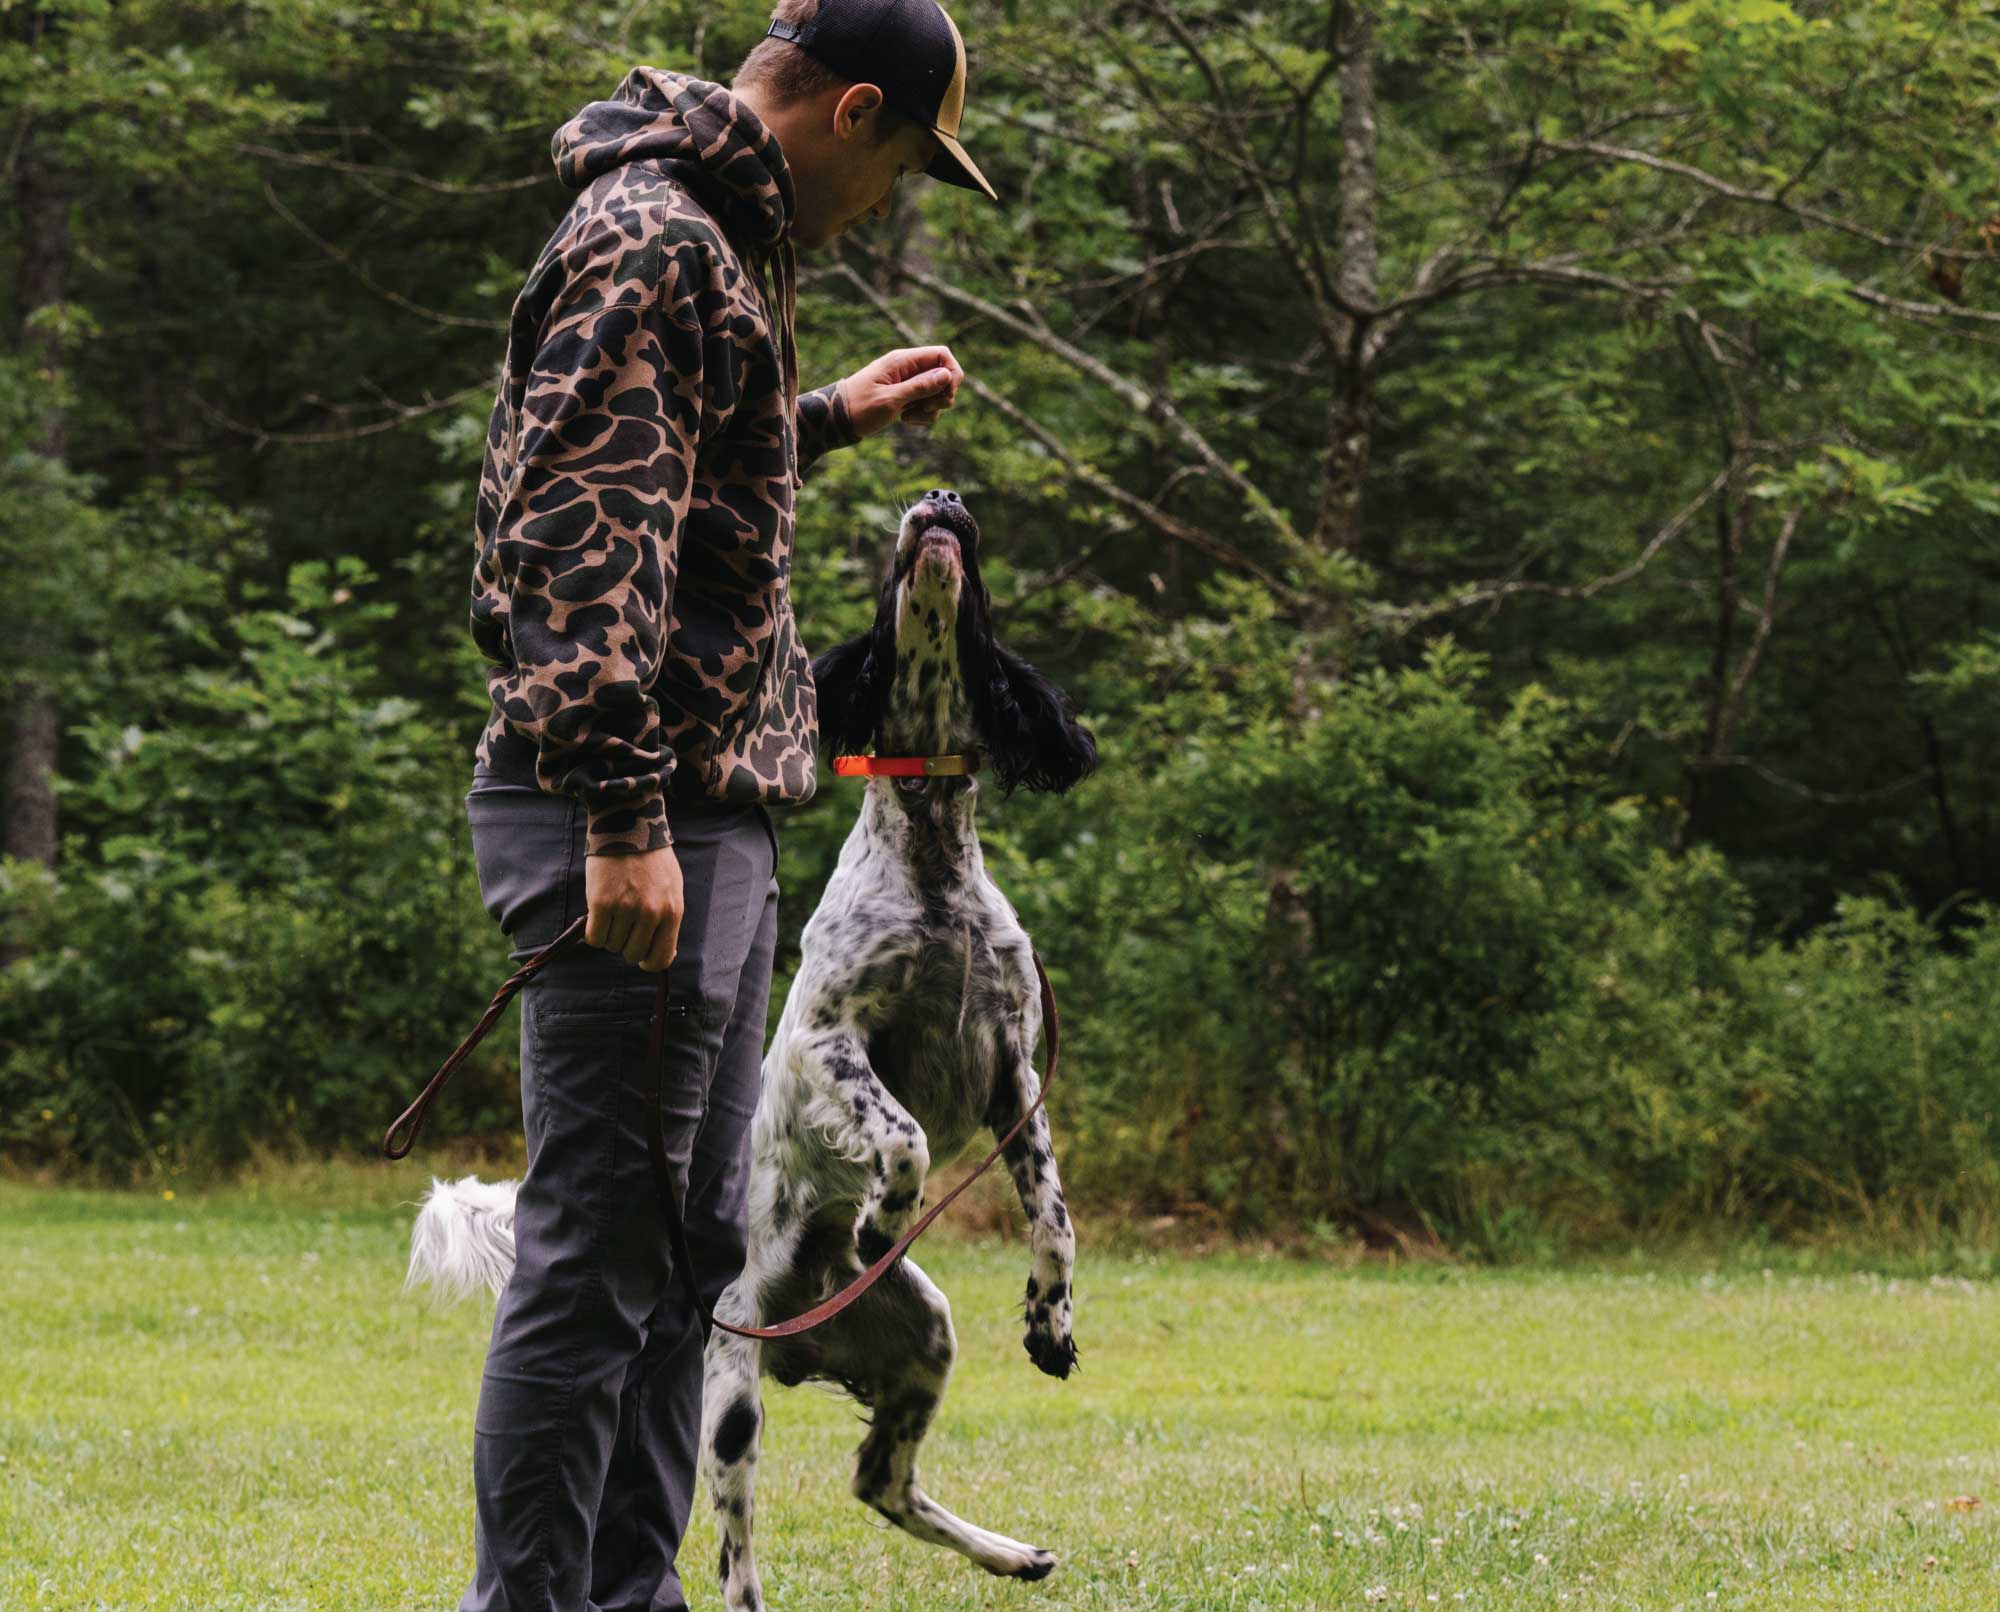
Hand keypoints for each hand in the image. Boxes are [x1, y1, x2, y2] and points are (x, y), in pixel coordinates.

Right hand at [584, 845, 683, 971]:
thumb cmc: (651, 860)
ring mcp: (626, 909)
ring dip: (609, 935)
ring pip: (612, 946)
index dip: (649, 963)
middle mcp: (650, 914)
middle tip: (623, 927)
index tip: (641, 957)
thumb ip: (667, 920)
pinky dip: (593, 933)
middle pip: (633, 954)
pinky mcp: (601, 903)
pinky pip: (594, 937)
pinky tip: (597, 917)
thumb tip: (664, 953)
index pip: (661, 958)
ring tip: (613, 913)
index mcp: (671, 912)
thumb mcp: (672, 889)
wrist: (629, 828)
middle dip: (626, 945)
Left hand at [840, 345, 964, 437]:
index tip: (947, 393)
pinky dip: (922, 416)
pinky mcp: (906, 398)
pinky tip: (905, 420)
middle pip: (944, 375)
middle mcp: (908, 369)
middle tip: (925, 408)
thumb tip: (947, 375)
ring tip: (907, 416)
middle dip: (942, 395)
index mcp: (903, 361)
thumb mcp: (890, 399)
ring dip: (931, 410)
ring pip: (937, 394)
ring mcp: (907, 384)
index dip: (951, 373)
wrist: (837, 420)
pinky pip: (927, 406)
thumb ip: (919, 387)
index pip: (942, 355)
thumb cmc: (858, 407)